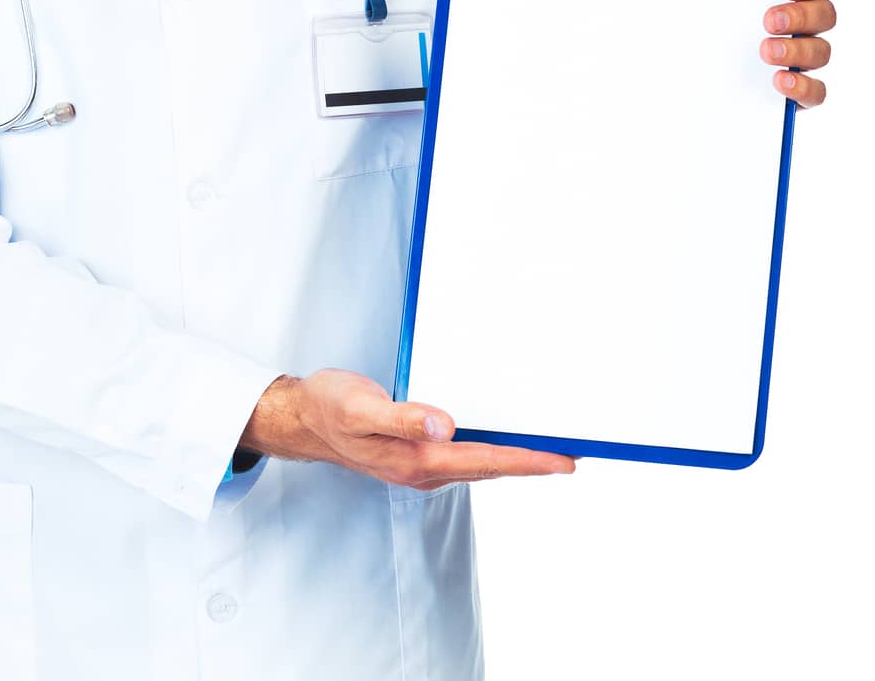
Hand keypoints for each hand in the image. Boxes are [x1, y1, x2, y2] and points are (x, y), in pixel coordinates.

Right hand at [240, 370, 574, 487]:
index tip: (563, 461)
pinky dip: (489, 450)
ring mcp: (420, 465)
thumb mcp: (361, 407)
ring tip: (547, 451)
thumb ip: (403, 417)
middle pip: (490, 467)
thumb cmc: (330, 407)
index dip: (527, 461)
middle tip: (571, 457)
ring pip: (479, 464)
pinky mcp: (415, 454)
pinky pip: (463, 456)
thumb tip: (446, 426)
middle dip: (531, 463)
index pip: (485, 460)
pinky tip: (497, 439)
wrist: (303, 417)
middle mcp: (423, 468)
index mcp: (416, 459)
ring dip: (514, 459)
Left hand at [692, 0, 834, 107]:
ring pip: (822, 53)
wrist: (662, 44)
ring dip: (799, 51)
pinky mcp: (787, 89)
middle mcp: (796, 24)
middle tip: (768, 19)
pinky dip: (804, 88)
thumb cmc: (692, 1)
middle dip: (802, 16)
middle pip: (825, 16)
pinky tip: (780, 80)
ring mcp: (795, 57)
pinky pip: (814, 93)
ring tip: (765, 50)